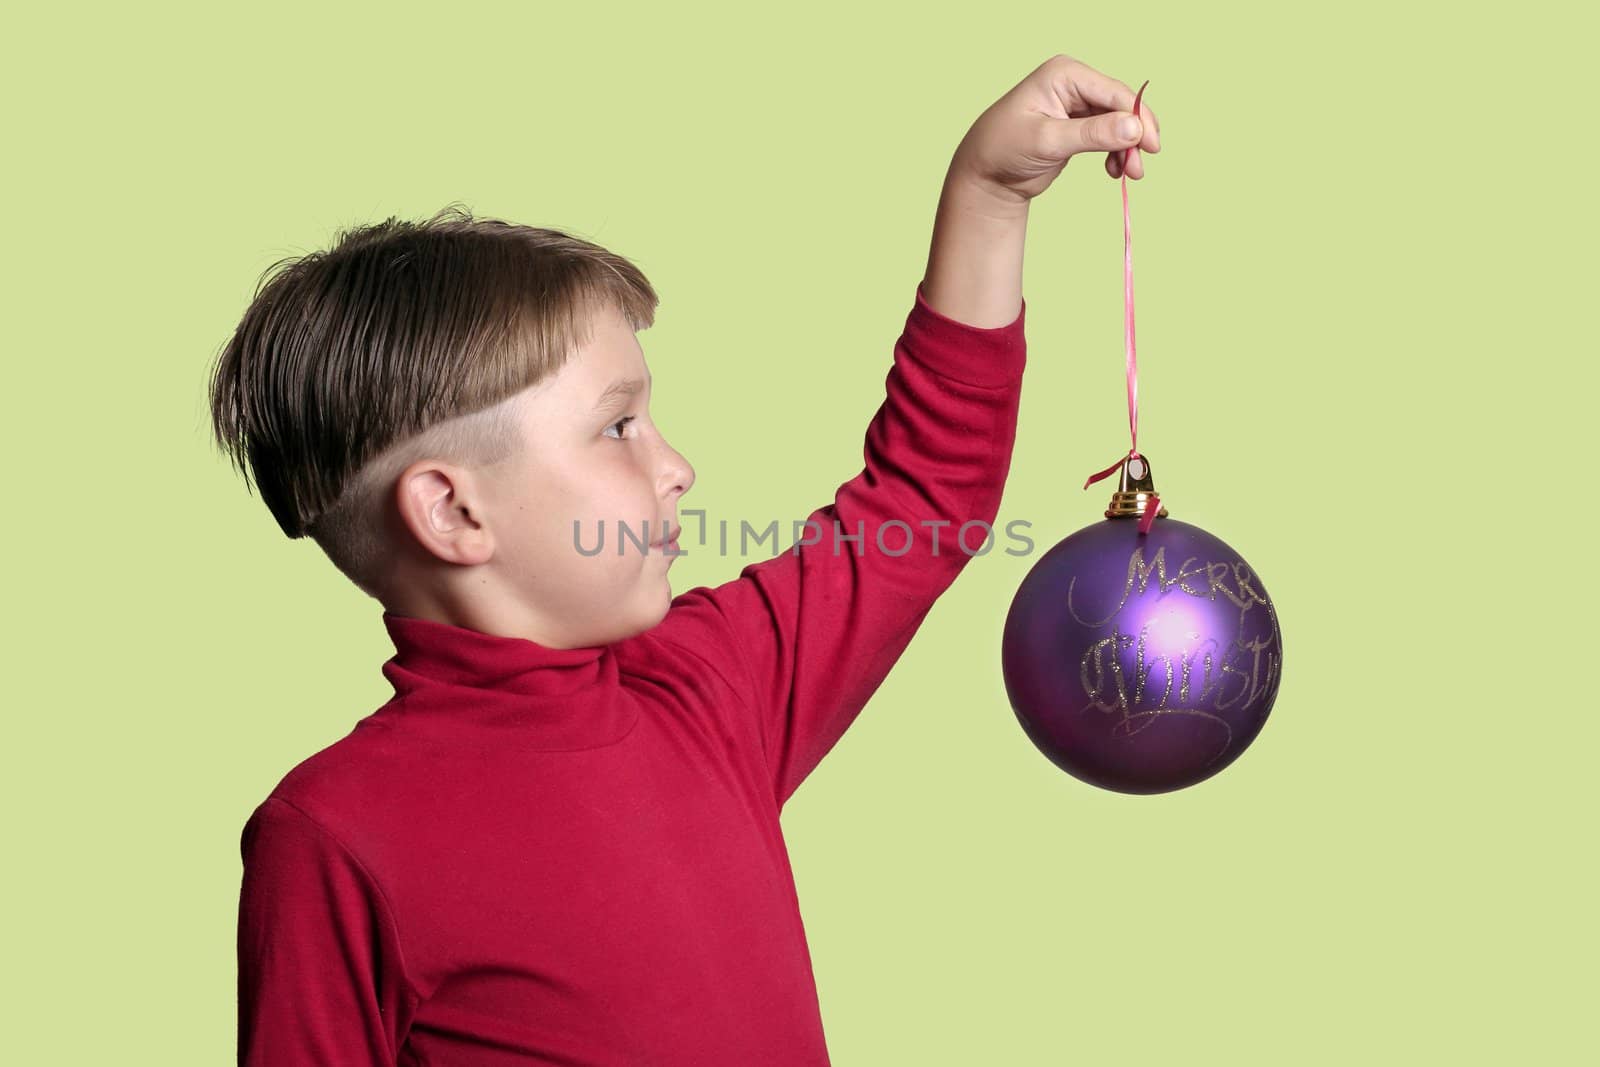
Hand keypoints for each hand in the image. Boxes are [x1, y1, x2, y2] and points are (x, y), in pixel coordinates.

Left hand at [948, 54, 1161, 208]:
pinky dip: (1116, 153)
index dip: (1138, 117)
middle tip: (1139, 169)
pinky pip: (1109, 136)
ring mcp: (1077, 105)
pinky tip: (1113, 171)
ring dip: (1127, 148)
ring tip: (1127, 175)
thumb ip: (1091, 134)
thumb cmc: (1004, 149)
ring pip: (1118, 123)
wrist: (985, 174)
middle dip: (1134, 136)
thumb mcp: (1047, 141)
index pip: (1112, 92)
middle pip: (1120, 106)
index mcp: (1064, 74)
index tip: (1151, 146)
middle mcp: (1074, 84)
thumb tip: (1134, 128)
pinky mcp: (1078, 126)